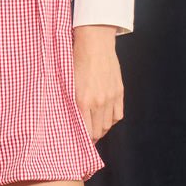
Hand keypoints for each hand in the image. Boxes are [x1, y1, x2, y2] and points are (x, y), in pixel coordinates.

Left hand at [72, 25, 123, 142]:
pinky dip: (112, 119)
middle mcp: (98, 102)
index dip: (83, 140)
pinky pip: (118, 114)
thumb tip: (66, 116)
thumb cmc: (76, 58)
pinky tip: (105, 117)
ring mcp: (111, 98)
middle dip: (92, 137)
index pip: (85, 131)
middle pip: (98, 131)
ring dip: (101, 129)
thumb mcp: (67, 80)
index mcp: (83, 100)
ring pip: (108, 125)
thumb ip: (69, 100)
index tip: (79, 143)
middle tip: (86, 137)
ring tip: (95, 128)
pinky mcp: (119, 92)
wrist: (95, 43)